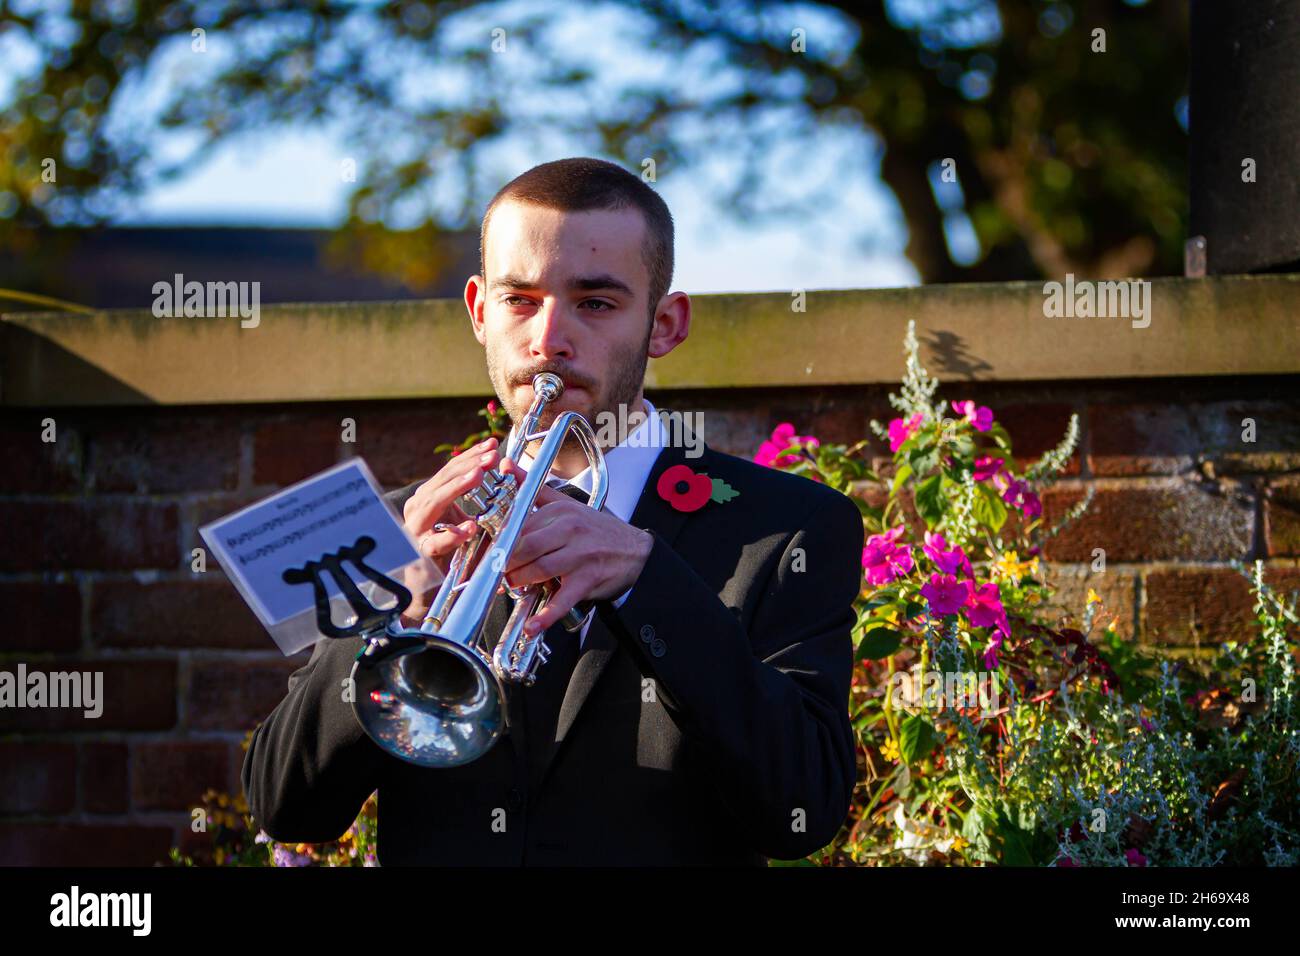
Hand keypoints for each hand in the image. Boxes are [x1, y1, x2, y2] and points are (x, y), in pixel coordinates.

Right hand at [397, 437, 501, 625]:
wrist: (426, 591)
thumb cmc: (446, 553)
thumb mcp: (461, 520)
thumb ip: (472, 502)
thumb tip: (498, 474)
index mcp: (428, 499)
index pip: (449, 471)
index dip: (471, 457)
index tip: (492, 444)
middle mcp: (418, 510)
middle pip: (441, 481)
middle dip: (467, 466)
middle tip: (490, 456)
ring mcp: (416, 530)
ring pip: (433, 503)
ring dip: (457, 488)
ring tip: (479, 475)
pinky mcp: (419, 554)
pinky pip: (434, 542)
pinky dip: (451, 535)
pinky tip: (468, 528)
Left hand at [495, 458, 653, 635]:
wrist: (637, 552)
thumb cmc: (598, 531)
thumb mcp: (569, 505)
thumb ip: (536, 489)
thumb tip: (509, 467)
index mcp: (561, 512)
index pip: (521, 526)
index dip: (501, 542)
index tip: (490, 553)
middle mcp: (570, 531)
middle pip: (525, 547)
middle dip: (506, 564)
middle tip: (498, 573)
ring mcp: (580, 556)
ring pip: (538, 570)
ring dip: (520, 583)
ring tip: (513, 588)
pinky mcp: (588, 579)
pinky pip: (563, 599)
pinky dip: (546, 615)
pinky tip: (532, 625)